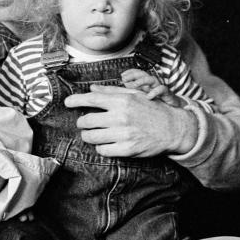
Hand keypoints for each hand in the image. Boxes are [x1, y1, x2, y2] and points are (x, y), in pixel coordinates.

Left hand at [64, 84, 197, 157]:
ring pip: (91, 137)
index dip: (75, 100)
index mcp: (121, 101)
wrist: (173, 128)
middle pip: (86, 120)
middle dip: (82, 122)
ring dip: (88, 136)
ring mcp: (123, 134)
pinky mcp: (127, 149)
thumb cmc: (152, 109)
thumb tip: (92, 89)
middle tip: (85, 123)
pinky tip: (105, 143)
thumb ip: (111, 92)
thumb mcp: (134, 95)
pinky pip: (102, 150)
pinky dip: (101, 147)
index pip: (91, 99)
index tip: (67, 102)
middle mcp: (121, 116)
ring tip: (93, 134)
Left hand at [120, 68, 181, 106]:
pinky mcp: (166, 93)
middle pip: (142, 74)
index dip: (130, 72)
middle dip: (133, 74)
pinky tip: (148, 96)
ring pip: (151, 79)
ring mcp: (159, 86)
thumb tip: (124, 83)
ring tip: (134, 85)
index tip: (122, 75)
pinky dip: (155, 92)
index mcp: (146, 83)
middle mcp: (152, 83)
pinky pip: (161, 89)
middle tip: (124, 78)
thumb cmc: (159, 100)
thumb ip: (135, 89)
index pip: (138, 73)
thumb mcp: (145, 94)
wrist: (173, 106)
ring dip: (141, 81)